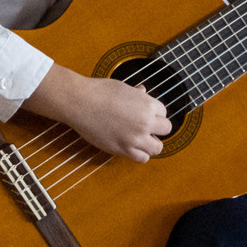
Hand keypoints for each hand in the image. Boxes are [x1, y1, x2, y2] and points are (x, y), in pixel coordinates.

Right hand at [26, 65, 172, 161]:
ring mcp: (135, 138)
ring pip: (157, 148)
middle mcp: (145, 122)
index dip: (154, 113)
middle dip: (158, 127)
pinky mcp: (123, 149)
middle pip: (166, 129)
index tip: (144, 113)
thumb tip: (143, 92)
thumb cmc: (100, 91)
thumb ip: (137, 95)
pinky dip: (141, 154)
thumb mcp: (124, 88)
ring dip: (152, 143)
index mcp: (148, 105)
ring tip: (143, 140)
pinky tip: (133, 147)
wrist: (80, 102)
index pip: (164, 112)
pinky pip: (142, 158)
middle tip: (147, 127)